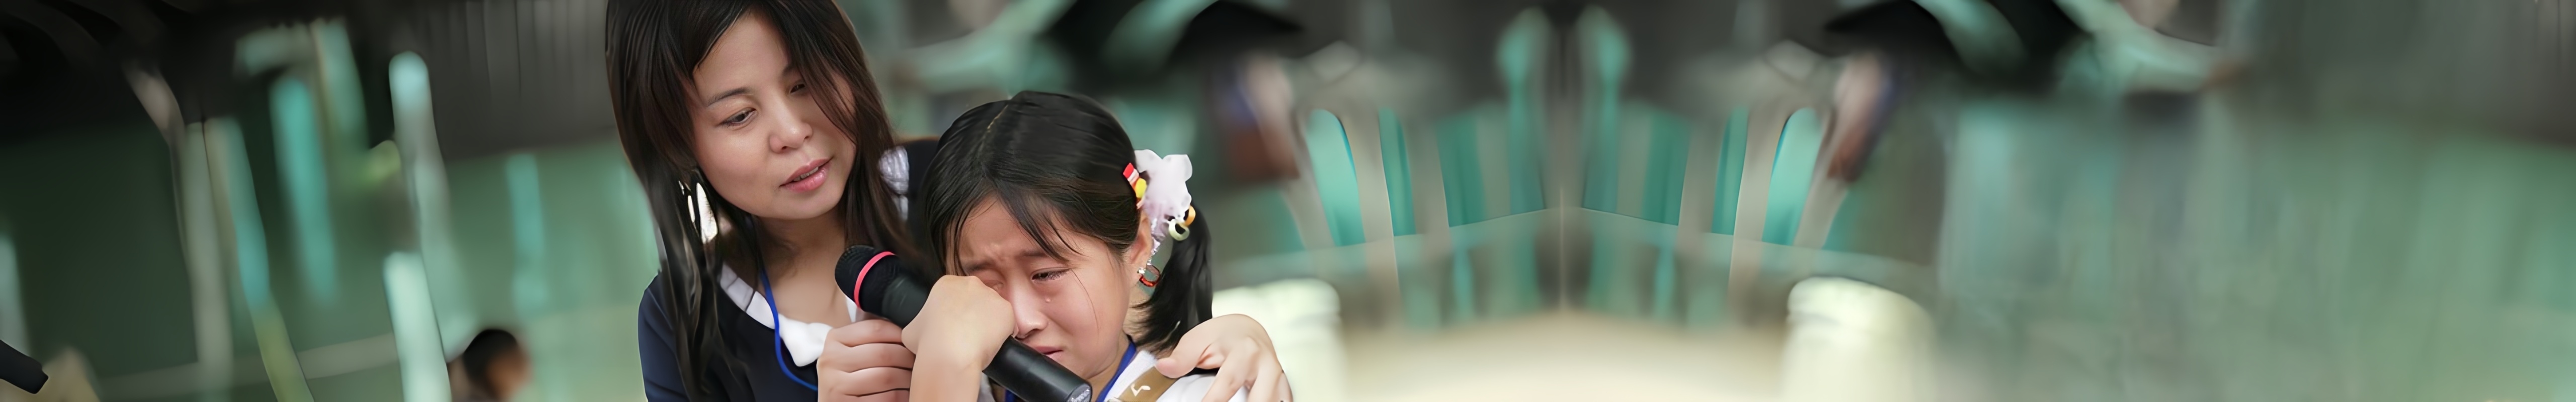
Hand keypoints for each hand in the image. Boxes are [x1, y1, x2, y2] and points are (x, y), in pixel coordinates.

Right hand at [817, 316, 912, 401]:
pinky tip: (907, 393)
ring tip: (916, 377)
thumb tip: (910, 325)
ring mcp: (836, 384)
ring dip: (908, 378)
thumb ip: (874, 336)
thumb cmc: (852, 373)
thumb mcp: (854, 350)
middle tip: (921, 362)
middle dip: (908, 358)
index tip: (913, 341)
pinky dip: (903, 396)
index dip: (902, 334)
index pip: (876, 328)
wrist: (836, 400)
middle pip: (884, 353)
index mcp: (835, 339)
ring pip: (887, 377)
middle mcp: (831, 359)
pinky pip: (887, 398)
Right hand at [900, 275, 1016, 401]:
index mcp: (946, 283)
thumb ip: (919, 323)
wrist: (950, 355)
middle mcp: (970, 283)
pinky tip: (992, 343)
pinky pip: (1007, 321)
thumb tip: (920, 330)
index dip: (956, 311)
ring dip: (988, 323)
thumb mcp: (911, 329)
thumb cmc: (929, 343)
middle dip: (973, 314)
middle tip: (967, 334)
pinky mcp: (1006, 309)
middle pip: (976, 298)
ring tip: (979, 341)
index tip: (954, 325)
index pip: (956, 295)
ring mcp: (990, 295)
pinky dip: (1003, 333)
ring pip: (992, 309)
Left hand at [1156, 314, 1288, 401]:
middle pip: (1259, 399)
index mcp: (1245, 351)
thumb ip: (1182, 356)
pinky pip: (1283, 401)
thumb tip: (1164, 367)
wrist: (1248, 329)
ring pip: (1274, 401)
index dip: (1214, 401)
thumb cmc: (1223, 335)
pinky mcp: (1282, 387)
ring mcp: (1278, 378)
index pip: (1229, 383)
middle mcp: (1267, 366)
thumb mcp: (1199, 338)